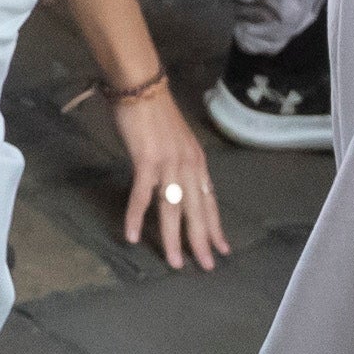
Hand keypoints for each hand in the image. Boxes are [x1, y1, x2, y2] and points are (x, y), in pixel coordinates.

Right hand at [113, 85, 229, 271]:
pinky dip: (135, 216)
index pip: (210, 201)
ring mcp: (168, 164)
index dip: (215, 226)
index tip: (222, 248)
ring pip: (173, 209)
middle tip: (206, 266)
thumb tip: (179, 186)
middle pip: (197, 210)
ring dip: (172, 238)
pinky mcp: (146, 161)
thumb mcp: (176, 142)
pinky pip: (141, 195)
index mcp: (197, 162)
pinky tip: (131, 235)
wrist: (141, 87)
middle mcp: (187, 166)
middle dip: (202, 241)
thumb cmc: (154, 112)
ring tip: (175, 262)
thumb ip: (180, 164)